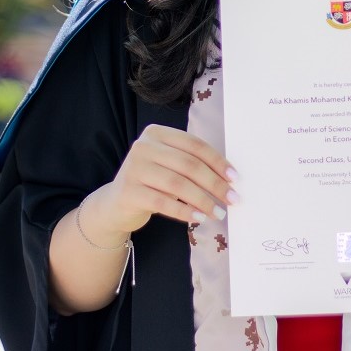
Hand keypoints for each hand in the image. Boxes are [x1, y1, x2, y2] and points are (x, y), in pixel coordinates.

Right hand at [97, 124, 237, 236]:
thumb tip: (229, 178)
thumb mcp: (169, 165)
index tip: (235, 178)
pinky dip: (185, 211)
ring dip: (203, 200)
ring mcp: (133, 168)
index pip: (194, 145)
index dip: (217, 161)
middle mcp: (143, 146)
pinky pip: (163, 203)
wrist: (115, 205)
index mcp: (156, 133)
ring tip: (219, 212)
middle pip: (188, 164)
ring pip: (178, 184)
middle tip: (232, 199)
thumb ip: (191, 163)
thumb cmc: (152, 182)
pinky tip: (199, 218)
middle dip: (215, 183)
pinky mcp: (128, 192)